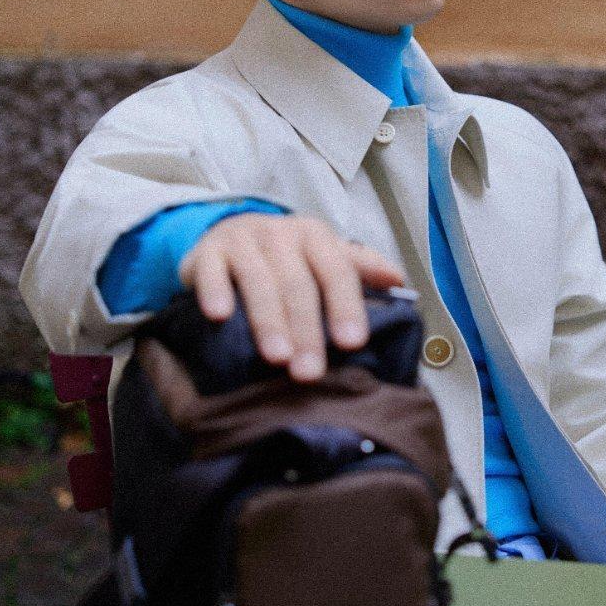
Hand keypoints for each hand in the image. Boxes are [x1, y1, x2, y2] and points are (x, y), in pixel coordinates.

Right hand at [178, 213, 405, 380]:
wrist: (231, 233)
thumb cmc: (288, 257)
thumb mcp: (325, 256)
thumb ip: (360, 268)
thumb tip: (398, 281)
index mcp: (316, 236)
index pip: (337, 270)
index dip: (346, 307)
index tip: (353, 344)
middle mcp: (281, 233)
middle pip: (298, 283)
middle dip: (306, 329)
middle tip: (310, 372)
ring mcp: (243, 240)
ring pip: (258, 280)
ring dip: (268, 320)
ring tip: (276, 358)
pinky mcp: (207, 252)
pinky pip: (211, 272)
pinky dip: (215, 292)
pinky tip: (220, 317)